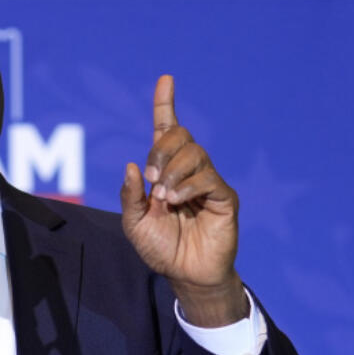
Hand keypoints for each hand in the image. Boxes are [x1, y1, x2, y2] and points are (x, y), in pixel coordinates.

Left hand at [119, 75, 246, 326]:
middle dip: (161, 150)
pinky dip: (189, 185)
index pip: (167, 130)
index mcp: (165, 171)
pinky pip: (208, 177)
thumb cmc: (160, 249)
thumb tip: (132, 165)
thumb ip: (129, 195)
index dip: (165, 104)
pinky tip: (177, 201)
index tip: (165, 79)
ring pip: (195, 153)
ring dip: (173, 171)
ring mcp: (208, 182)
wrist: (184, 275)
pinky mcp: (224, 197)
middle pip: (180, 136)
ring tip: (164, 198)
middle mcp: (188, 171)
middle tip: (151, 178)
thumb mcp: (133, 222)